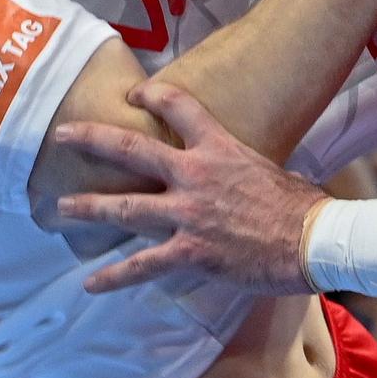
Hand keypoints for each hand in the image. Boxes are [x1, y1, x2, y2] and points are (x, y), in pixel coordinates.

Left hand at [54, 81, 323, 294]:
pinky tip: (91, 284)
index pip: (180, 107)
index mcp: (220, 148)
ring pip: (126, 207)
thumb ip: (248, 168)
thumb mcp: (273, 170)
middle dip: (93, 139)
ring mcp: (189, 214)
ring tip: (62, 206)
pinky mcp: (191, 252)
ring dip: (90, 206)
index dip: (153, 95)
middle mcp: (195, 174)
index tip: (135, 94)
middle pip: (132, 149)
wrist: (314, 239)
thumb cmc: (303, 206)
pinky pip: (143, 266)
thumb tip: (252, 174)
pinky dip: (114, 277)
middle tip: (63, 134)